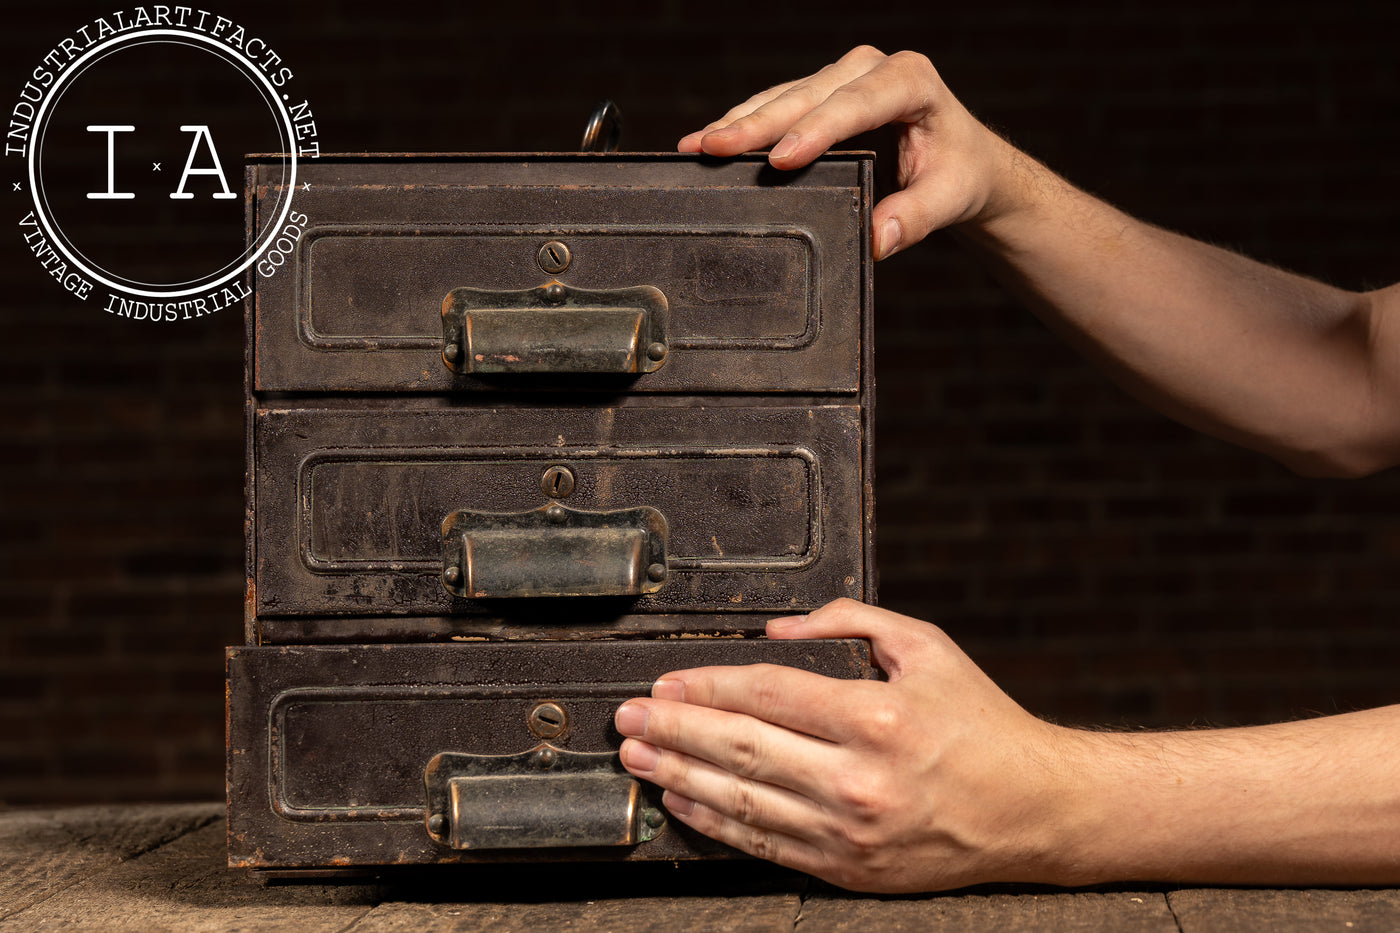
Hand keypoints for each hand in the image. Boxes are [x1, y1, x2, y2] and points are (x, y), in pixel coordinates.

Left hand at [613, 598, 1085, 891]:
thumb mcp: (926, 647)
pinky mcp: (848, 868)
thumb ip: (849, 623)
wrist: (1034, 810)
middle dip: (673, 728)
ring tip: (638, 756)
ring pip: (741, 802)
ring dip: (679, 775)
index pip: (767, 693)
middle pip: (740, 749)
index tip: (667, 679)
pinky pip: (764, 844)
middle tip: (627, 716)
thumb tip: (775, 632)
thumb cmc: (980, 723)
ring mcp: (850, 832)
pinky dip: (715, 822)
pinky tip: (682, 800)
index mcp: (878, 717)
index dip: (707, 683)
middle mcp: (859, 779)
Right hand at [679, 46, 1019, 258]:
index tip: (781, 161)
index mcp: (910, 81)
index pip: (855, 104)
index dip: (815, 131)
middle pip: (807, 96)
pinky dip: (745, 123)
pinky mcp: (822, 93)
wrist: (962, 159)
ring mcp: (844, 77)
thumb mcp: (948, 197)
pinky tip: (711, 138)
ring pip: (784, 96)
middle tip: (713, 148)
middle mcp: (873, 68)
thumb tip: (877, 240)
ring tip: (697, 146)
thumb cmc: (958, 172)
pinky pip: (779, 104)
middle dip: (757, 124)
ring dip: (739, 122)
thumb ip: (915, 218)